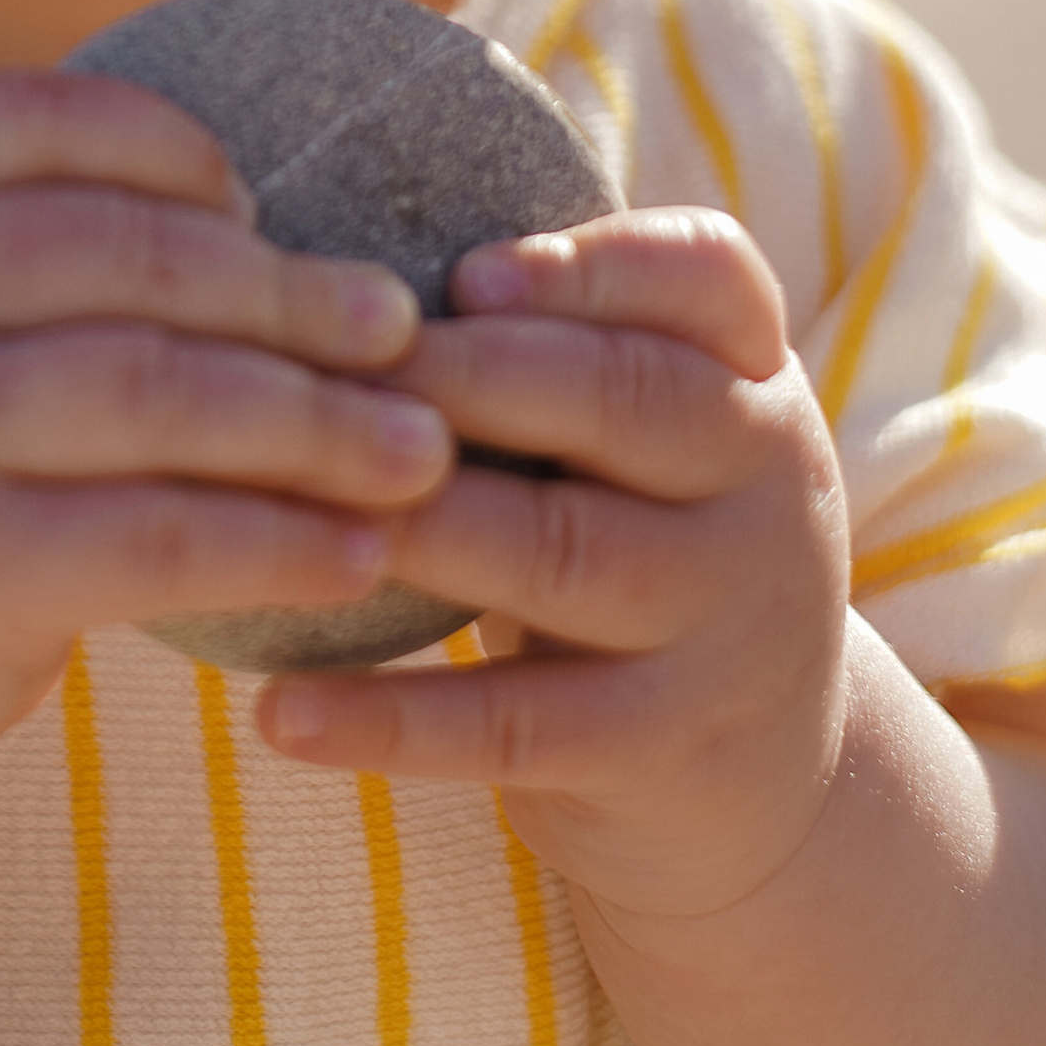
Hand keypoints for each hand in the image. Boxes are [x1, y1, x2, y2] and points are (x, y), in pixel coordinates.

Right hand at [0, 69, 450, 787]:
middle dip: (281, 288)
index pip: (26, 119)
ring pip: (154, 391)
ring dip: (312, 417)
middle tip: (398, 325)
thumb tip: (226, 187)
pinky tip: (355, 553)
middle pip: (120, 255)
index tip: (252, 199)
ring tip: (420, 448)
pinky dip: (274, 541)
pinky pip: (154, 541)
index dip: (162, 144)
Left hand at [256, 211, 852, 921]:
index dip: (590, 263)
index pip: (709, 276)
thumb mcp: (644, 441)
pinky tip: (279, 709)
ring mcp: (726, 627)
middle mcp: (765, 489)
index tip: (463, 271)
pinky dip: (392, 720)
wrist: (766, 782)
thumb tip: (336, 279)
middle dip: (472, 373)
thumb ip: (548, 352)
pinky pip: (515, 726)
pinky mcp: (663, 750)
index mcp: (753, 381)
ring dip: (422, 526)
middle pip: (628, 399)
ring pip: (565, 553)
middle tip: (331, 367)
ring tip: (294, 508)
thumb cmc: (639, 546)